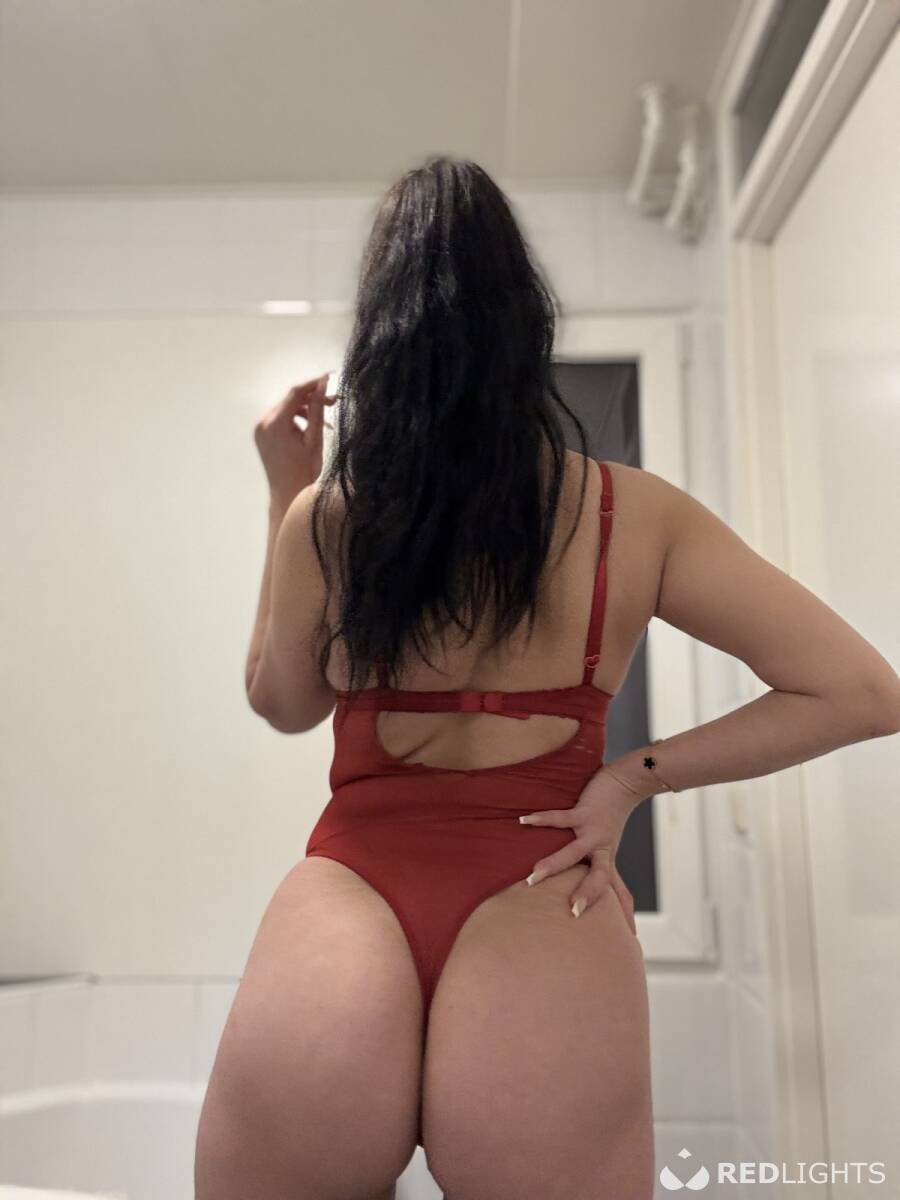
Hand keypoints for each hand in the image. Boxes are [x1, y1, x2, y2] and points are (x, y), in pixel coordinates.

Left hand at [254, 373, 335, 511]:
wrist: (288, 495)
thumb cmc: (305, 471)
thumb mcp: (315, 438)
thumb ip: (318, 409)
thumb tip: (323, 384)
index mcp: (275, 423)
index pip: (296, 392)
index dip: (314, 383)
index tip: (331, 377)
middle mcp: (263, 423)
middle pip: (290, 399)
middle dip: (312, 398)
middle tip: (334, 401)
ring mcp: (260, 429)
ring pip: (286, 408)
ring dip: (305, 409)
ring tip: (326, 419)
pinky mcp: (261, 435)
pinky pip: (280, 419)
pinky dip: (296, 419)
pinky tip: (312, 427)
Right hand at [519, 769, 641, 931]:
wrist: (623, 786)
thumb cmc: (612, 821)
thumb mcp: (609, 851)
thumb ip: (605, 875)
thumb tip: (608, 897)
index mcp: (606, 861)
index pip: (616, 893)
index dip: (624, 914)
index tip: (630, 940)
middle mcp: (601, 850)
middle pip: (598, 876)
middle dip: (587, 893)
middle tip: (573, 913)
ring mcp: (592, 831)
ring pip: (573, 851)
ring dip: (553, 864)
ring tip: (534, 877)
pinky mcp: (583, 812)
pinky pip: (560, 818)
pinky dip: (541, 819)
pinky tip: (523, 821)